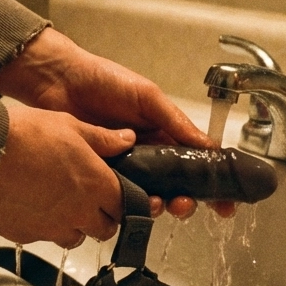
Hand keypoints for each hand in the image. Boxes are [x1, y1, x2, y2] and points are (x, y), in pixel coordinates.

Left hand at [0, 28, 228, 218]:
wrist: (59, 81)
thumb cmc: (104, 80)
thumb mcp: (147, 96)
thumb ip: (175, 121)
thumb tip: (209, 146)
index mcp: (164, 133)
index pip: (196, 162)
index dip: (213, 183)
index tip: (226, 203)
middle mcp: (148, 153)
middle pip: (176, 186)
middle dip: (187, 200)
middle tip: (186, 204)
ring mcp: (125, 166)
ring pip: (151, 195)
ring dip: (161, 204)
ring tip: (162, 205)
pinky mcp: (101, 175)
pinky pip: (120, 195)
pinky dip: (131, 204)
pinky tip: (134, 204)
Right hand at [0, 105, 129, 247]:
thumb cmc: (25, 134)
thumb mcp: (70, 126)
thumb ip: (102, 139)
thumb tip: (127, 139)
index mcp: (96, 185)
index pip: (125, 207)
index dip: (123, 202)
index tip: (117, 196)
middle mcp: (78, 212)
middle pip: (104, 229)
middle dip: (102, 218)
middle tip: (90, 200)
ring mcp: (51, 227)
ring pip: (74, 237)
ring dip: (74, 226)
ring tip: (59, 203)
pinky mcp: (24, 235)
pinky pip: (42, 237)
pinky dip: (42, 227)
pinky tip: (31, 205)